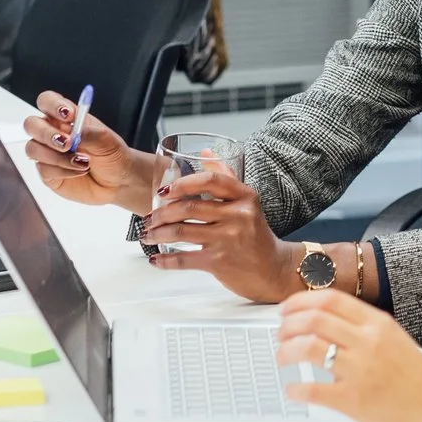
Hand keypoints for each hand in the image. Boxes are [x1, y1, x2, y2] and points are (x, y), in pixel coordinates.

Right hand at [21, 91, 158, 211]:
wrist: (118, 181)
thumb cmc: (112, 155)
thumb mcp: (106, 140)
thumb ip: (87, 133)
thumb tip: (72, 133)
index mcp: (66, 117)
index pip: (47, 101)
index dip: (52, 105)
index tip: (68, 115)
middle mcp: (52, 132)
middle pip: (31, 124)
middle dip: (47, 134)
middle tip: (67, 143)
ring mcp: (47, 153)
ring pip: (33, 149)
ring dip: (57, 157)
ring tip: (83, 162)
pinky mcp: (47, 173)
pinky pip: (43, 169)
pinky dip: (63, 171)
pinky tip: (79, 171)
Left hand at [141, 166, 301, 300]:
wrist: (273, 269)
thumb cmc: (256, 234)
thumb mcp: (247, 202)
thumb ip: (226, 177)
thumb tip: (205, 152)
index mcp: (244, 196)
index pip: (210, 180)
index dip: (183, 183)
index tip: (164, 190)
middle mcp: (238, 216)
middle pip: (189, 208)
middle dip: (162, 213)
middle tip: (150, 217)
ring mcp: (228, 239)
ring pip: (182, 232)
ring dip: (158, 233)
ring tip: (148, 234)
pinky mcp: (219, 262)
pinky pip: (184, 259)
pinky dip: (165, 260)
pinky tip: (156, 259)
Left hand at [277, 291, 421, 421]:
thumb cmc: (419, 380)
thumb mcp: (395, 340)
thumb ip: (366, 330)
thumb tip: (330, 324)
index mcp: (378, 324)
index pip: (330, 300)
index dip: (300, 302)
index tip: (287, 309)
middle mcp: (368, 342)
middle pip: (315, 319)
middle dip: (289, 324)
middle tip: (280, 332)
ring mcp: (360, 370)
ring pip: (309, 347)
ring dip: (287, 350)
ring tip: (282, 357)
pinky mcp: (353, 399)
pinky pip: (314, 389)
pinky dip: (296, 388)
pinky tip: (293, 389)